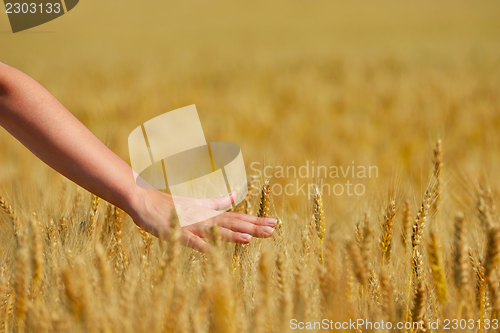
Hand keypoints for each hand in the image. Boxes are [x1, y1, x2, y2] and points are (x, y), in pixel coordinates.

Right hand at [129, 187, 276, 251]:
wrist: (144, 200)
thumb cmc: (171, 204)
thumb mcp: (198, 203)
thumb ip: (216, 202)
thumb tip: (234, 196)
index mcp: (210, 213)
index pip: (238, 217)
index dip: (256, 221)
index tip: (274, 223)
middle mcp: (205, 218)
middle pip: (233, 223)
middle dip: (253, 227)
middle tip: (273, 230)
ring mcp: (191, 225)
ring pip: (215, 230)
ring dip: (232, 234)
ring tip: (250, 238)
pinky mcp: (176, 232)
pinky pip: (191, 240)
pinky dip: (202, 244)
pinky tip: (214, 250)